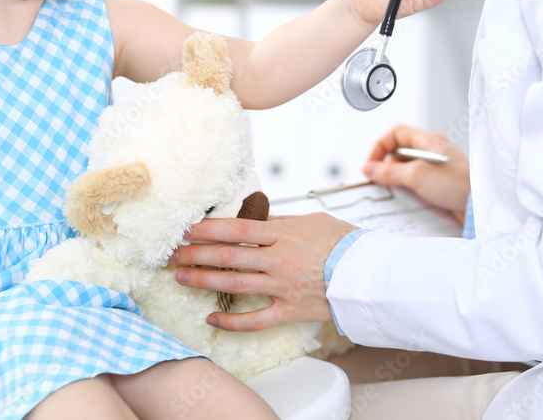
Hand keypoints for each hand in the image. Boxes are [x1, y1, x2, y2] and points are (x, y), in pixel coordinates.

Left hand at [171, 214, 358, 330]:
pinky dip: (231, 322)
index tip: (185, 229)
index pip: (236, 228)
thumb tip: (256, 221)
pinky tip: (211, 319)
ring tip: (182, 277)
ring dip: (204, 280)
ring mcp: (283, 287)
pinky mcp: (290, 310)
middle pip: (227, 255)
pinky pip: (255, 320)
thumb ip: (281, 223)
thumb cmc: (345, 242)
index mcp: (284, 234)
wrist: (371, 273)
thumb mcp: (313, 221)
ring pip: (234, 284)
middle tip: (172, 253)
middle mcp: (279, 259)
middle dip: (195, 253)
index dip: (206, 229)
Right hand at [363, 125, 470, 218]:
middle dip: (385, 166)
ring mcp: (436, 169)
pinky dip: (407, 190)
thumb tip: (370, 169)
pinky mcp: (439, 186)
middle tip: (378, 180)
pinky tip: (407, 199)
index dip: (379, 146)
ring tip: (393, 191)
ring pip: (406, 170)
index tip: (371, 165)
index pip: (395, 134)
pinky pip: (416, 184)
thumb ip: (391, 172)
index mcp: (428, 141)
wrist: (483, 205)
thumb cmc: (459, 184)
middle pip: (399, 152)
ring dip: (396, 180)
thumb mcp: (417, 175)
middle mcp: (431, 152)